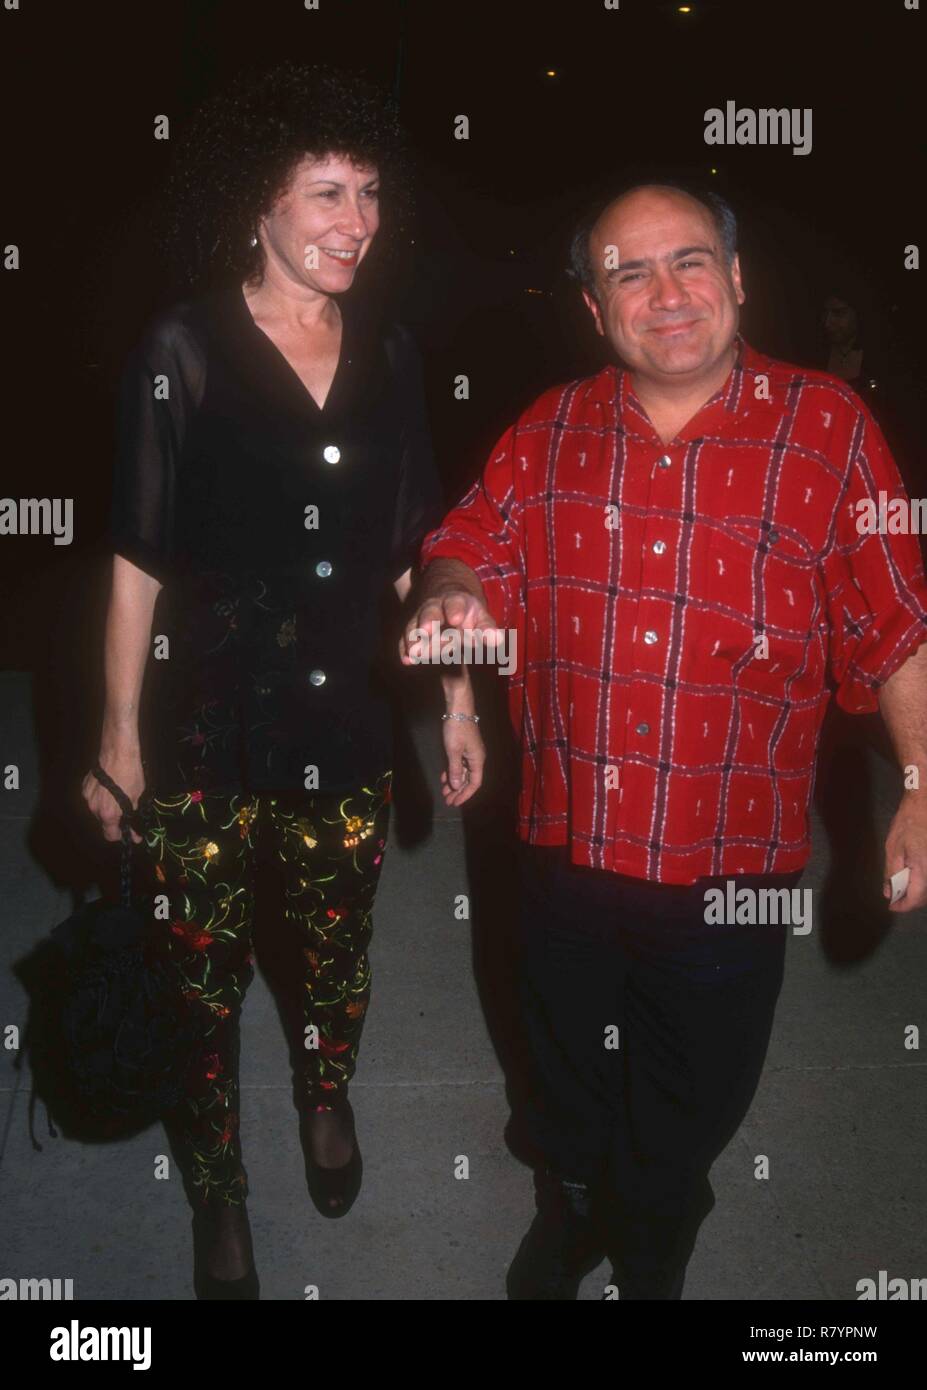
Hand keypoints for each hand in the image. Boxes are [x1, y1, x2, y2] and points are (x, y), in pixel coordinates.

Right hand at [81, 748, 146, 844]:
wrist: (117, 752)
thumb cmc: (130, 774)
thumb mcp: (137, 796)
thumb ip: (131, 811)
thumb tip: (130, 819)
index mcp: (108, 814)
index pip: (111, 835)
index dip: (123, 836)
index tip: (133, 835)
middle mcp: (94, 808)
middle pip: (105, 822)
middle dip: (116, 820)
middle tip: (127, 814)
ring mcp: (87, 797)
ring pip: (98, 810)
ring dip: (108, 808)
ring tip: (118, 797)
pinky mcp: (84, 786)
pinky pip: (94, 798)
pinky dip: (101, 798)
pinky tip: (110, 789)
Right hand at [400, 588, 504, 665]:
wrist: (446, 600)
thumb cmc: (468, 613)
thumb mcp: (481, 617)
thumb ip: (487, 629)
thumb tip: (497, 640)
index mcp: (455, 600)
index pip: (454, 603)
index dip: (454, 610)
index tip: (456, 619)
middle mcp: (435, 607)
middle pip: (430, 612)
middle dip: (428, 621)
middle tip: (426, 631)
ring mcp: (421, 619)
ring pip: (415, 626)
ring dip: (414, 639)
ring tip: (414, 653)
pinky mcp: (412, 631)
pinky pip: (406, 638)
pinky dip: (404, 649)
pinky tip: (406, 660)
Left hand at [441, 715, 484, 806]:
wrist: (458, 708)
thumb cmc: (457, 729)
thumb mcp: (453, 751)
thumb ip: (455, 769)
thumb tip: (457, 786)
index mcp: (477, 760)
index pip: (474, 783)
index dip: (465, 794)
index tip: (455, 803)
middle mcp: (476, 758)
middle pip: (469, 780)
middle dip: (458, 791)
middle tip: (447, 801)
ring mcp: (470, 752)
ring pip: (463, 772)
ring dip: (454, 782)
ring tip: (444, 792)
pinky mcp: (464, 747)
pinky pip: (459, 764)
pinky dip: (452, 772)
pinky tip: (444, 778)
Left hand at [882, 792, 926, 913]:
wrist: (925, 801)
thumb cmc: (908, 822)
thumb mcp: (893, 847)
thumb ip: (891, 872)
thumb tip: (889, 892)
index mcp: (923, 867)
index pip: (916, 897)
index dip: (904, 906)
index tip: (892, 907)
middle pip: (925, 895)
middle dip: (910, 899)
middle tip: (895, 897)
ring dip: (918, 891)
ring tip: (903, 887)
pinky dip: (923, 880)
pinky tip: (913, 874)